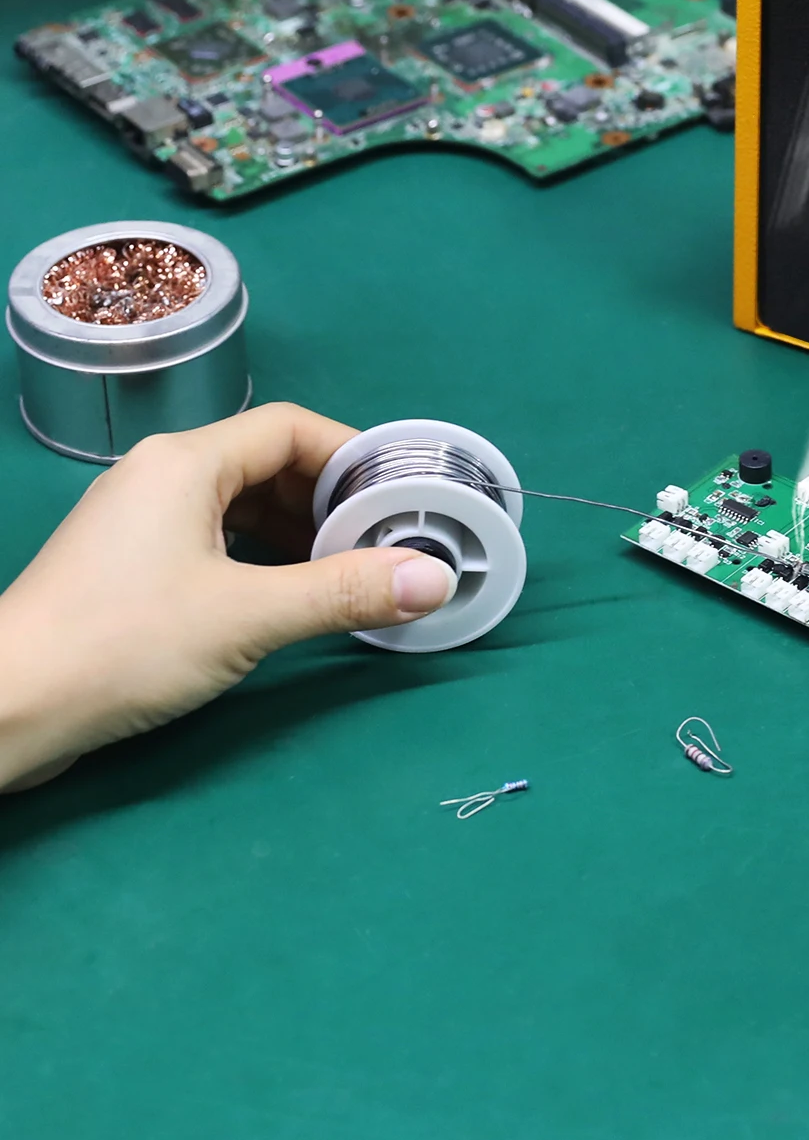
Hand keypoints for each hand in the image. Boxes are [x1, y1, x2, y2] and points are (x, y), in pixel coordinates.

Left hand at [0, 403, 455, 791]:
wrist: (4, 710)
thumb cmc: (123, 645)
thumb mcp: (248, 617)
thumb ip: (344, 592)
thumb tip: (435, 580)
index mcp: (186, 462)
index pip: (292, 429)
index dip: (353, 458)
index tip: (400, 499)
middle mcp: (161, 475)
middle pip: (268, 464)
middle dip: (331, 502)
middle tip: (384, 544)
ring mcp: (138, 520)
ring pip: (240, 504)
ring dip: (297, 535)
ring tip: (348, 575)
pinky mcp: (128, 564)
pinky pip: (213, 537)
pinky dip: (260, 558)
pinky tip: (287, 595)